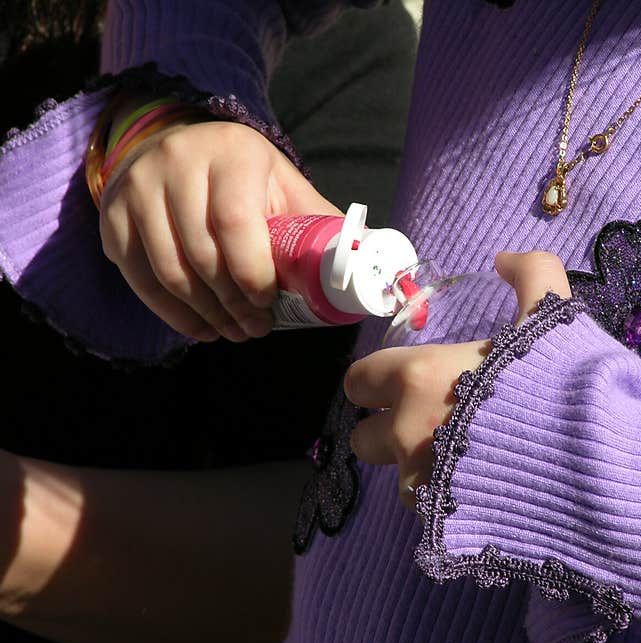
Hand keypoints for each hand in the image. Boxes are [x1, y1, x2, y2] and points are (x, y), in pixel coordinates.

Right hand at [99, 119, 340, 341]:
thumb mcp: (285, 187)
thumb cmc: (246, 178)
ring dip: (205, 313)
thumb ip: (319, 222)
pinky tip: (200, 328)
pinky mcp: (112, 214)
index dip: (252, 272)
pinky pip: (138, 276)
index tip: (268, 303)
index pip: (235, 221)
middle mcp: (176, 162)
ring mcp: (137, 187)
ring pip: (168, 269)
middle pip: (202, 252)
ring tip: (233, 332)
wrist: (181, 148)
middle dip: (232, 303)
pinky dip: (171, 312)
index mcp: (232, 153)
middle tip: (255, 330)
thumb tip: (365, 266)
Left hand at [344, 250, 572, 508]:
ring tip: (469, 460)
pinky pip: (430, 513)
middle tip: (434, 424)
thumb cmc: (566, 385)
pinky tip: (485, 490)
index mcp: (418, 377)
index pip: (358, 381)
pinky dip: (448, 502)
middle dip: (389, 431)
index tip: (404, 383)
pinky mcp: (442, 524)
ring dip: (422, 470)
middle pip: (363, 439)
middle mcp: (406, 432)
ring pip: (400, 479)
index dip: (376, 382)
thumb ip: (530, 274)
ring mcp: (421, 484)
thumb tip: (505, 258)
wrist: (599, 467)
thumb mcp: (552, 316)